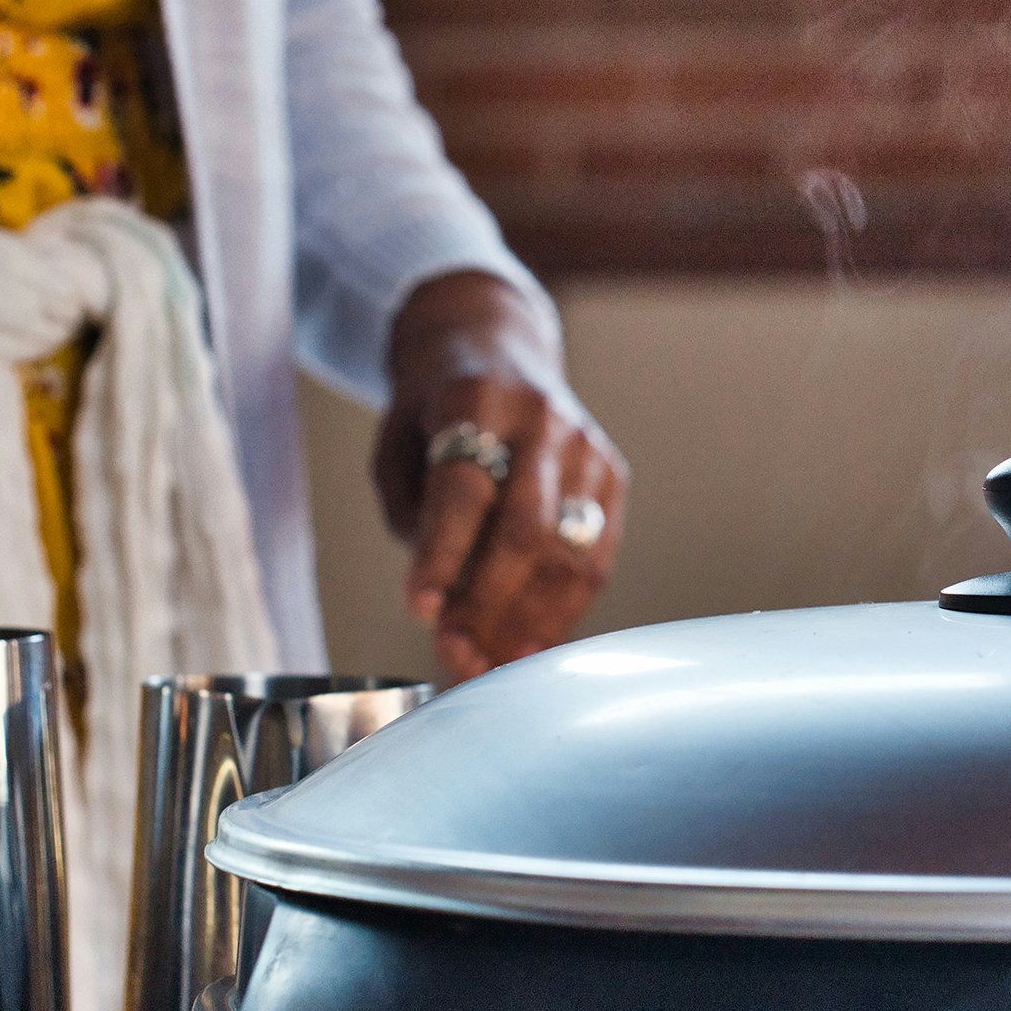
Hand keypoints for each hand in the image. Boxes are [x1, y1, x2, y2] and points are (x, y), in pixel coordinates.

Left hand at [370, 272, 626, 680]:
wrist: (496, 349)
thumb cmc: (434, 413)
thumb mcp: (398, 447)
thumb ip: (413, 518)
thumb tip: (445, 605)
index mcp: (476, 398)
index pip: (464, 488)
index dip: (442, 555)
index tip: (421, 610)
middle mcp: (542, 420)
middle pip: (525, 528)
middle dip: (489, 602)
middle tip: (455, 651)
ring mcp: (587, 447)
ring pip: (570, 552)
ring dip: (530, 620)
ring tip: (492, 661)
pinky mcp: (613, 475)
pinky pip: (595, 558)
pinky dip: (564, 611)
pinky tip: (532, 643)